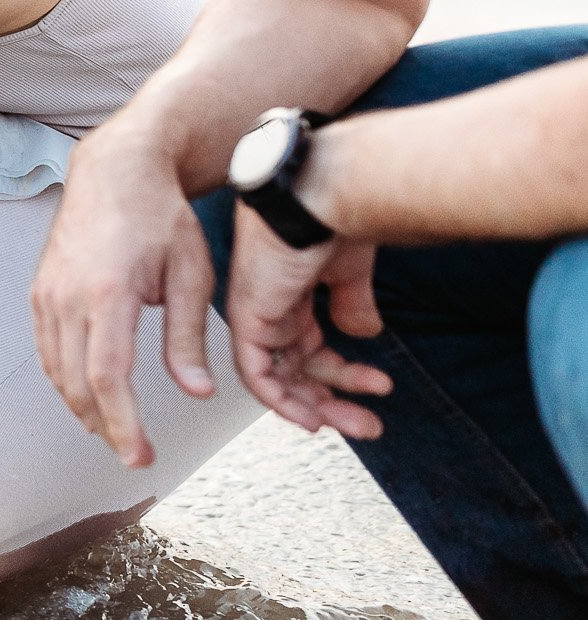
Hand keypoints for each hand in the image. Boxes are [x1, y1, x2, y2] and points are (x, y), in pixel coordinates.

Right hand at [33, 126, 220, 466]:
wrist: (115, 171)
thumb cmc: (160, 215)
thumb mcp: (192, 274)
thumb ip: (189, 337)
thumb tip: (196, 391)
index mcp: (107, 293)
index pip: (108, 377)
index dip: (122, 424)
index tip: (140, 455)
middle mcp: (67, 297)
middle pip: (77, 383)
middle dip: (105, 427)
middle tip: (135, 454)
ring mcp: (47, 294)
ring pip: (57, 371)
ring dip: (84, 407)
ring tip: (115, 431)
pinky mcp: (40, 291)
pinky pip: (48, 349)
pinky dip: (67, 379)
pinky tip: (90, 393)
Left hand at [224, 208, 391, 435]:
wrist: (325, 195)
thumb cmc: (336, 218)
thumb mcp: (349, 270)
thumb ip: (352, 302)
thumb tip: (362, 330)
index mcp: (291, 292)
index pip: (308, 347)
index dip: (340, 375)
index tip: (371, 390)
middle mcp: (270, 304)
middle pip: (296, 368)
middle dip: (335, 400)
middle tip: (368, 423)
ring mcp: (257, 311)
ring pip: (279, 379)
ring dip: (319, 407)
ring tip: (362, 424)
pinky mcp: (248, 316)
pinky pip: (256, 374)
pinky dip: (282, 401)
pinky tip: (312, 418)